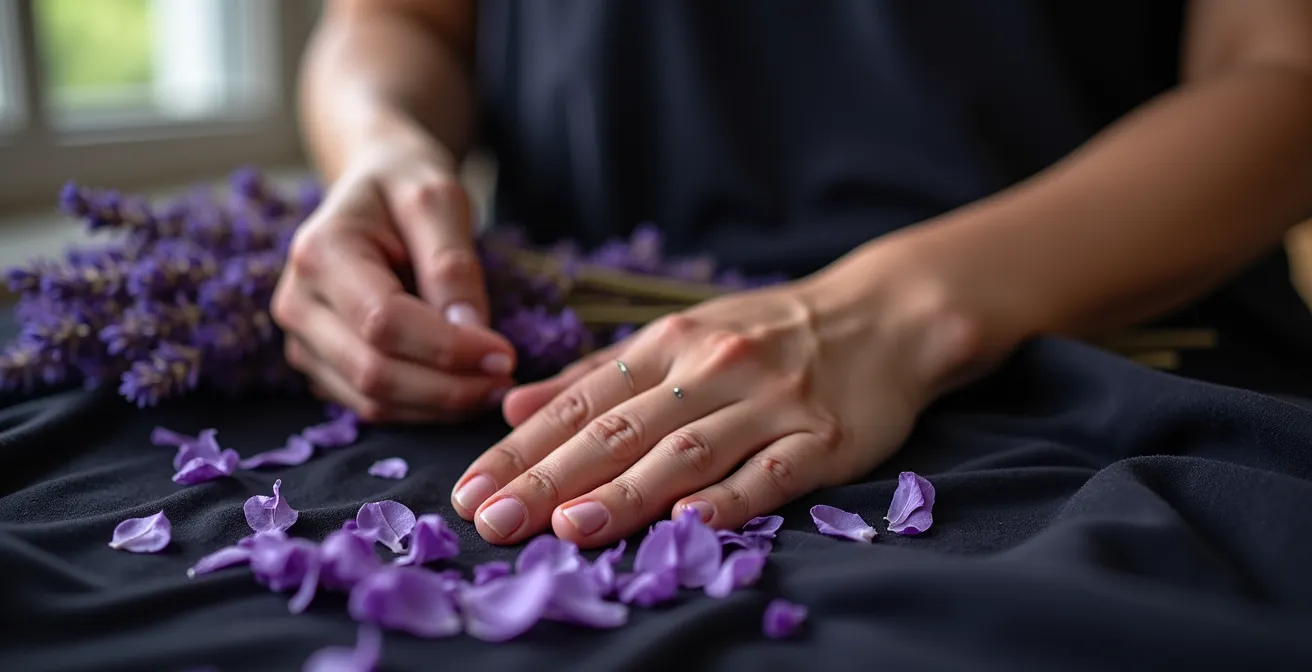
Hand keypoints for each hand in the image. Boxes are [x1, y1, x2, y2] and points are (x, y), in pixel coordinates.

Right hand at [272, 132, 516, 421]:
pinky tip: (463, 388)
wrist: (373, 187)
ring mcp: (302, 339)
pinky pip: (372, 406)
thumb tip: (470, 331)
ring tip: (493, 386)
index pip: (384, 323)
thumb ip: (452, 263)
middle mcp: (297, 302)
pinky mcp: (320, 366)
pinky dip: (422, 409)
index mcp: (320, 252)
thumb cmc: (406, 185)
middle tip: (507, 381)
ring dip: (440, 406)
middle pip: (374, 372)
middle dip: (449, 387)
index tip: (505, 354)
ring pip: (372, 400)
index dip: (448, 349)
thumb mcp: (439, 199)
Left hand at [450, 261, 981, 546]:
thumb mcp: (679, 338)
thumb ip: (596, 377)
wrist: (883, 317)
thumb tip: (512, 406)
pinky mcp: (824, 439)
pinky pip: (771, 472)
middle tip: (493, 520)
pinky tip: (689, 525)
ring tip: (568, 528)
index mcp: (669, 345)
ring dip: (625, 491)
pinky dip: (730, 499)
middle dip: (550, 477)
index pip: (582, 402)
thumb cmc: (766, 335)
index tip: (471, 490)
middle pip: (621, 430)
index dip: (523, 448)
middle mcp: (712, 369)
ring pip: (686, 452)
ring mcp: (770, 404)